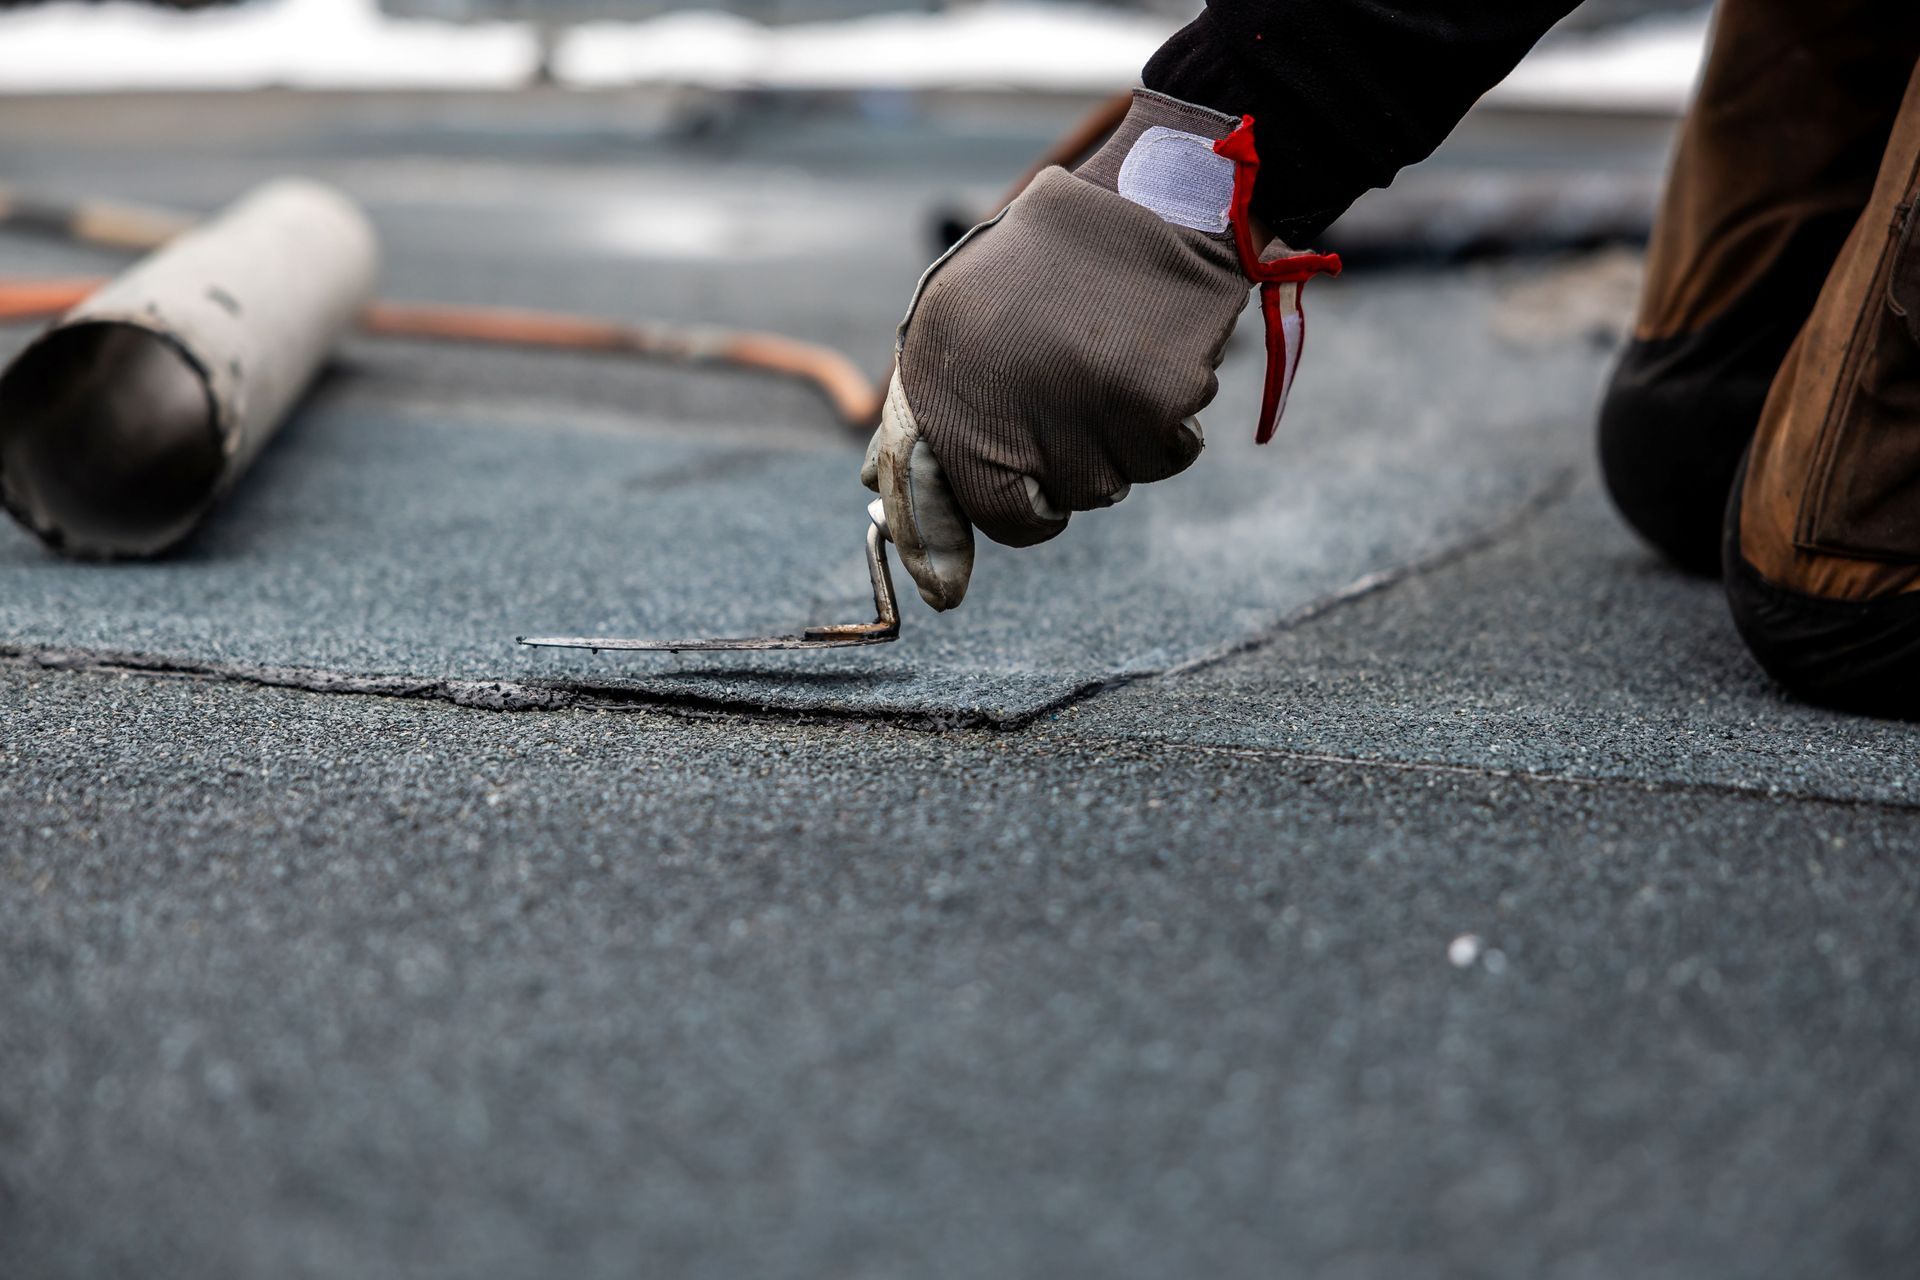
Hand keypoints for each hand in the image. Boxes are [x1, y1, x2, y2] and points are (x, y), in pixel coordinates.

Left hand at [864, 90, 1337, 610]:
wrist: (1148, 198)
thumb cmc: (1044, 258)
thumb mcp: (950, 312)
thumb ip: (922, 402)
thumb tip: (878, 485)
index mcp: (947, 391)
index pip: (984, 510)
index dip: (1017, 514)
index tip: (1036, 501)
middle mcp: (1009, 412)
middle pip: (1060, 503)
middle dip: (1074, 468)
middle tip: (1083, 395)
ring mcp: (1084, 413)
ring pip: (1115, 483)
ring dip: (1123, 442)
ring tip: (1116, 363)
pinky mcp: (1154, 404)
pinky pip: (1169, 456)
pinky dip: (1171, 424)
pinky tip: (1157, 362)